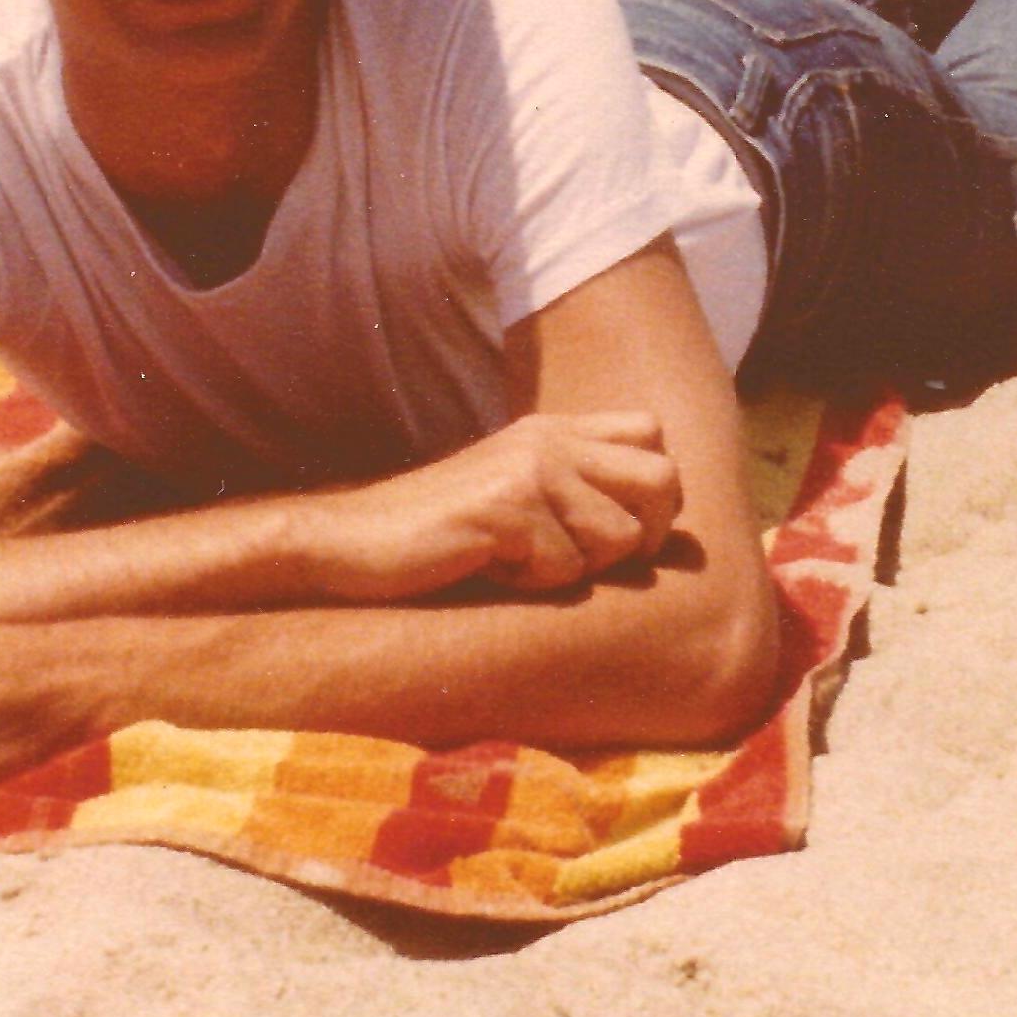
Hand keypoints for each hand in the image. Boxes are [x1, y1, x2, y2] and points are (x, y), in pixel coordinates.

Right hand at [298, 411, 681, 600]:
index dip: (653, 493)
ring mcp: (530, 469)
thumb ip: (571, 488)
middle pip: (664, 479)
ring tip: (522, 565)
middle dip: (644, 535)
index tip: (614, 533)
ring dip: (579, 569)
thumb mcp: (513, 493)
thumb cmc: (439, 535)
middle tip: (586, 561)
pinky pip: (565, 567)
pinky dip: (534, 586)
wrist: (353, 542)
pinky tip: (490, 571)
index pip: (653, 434)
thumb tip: (651, 528)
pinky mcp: (507, 507)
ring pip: (619, 536)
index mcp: (554, 430)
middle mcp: (550, 439)